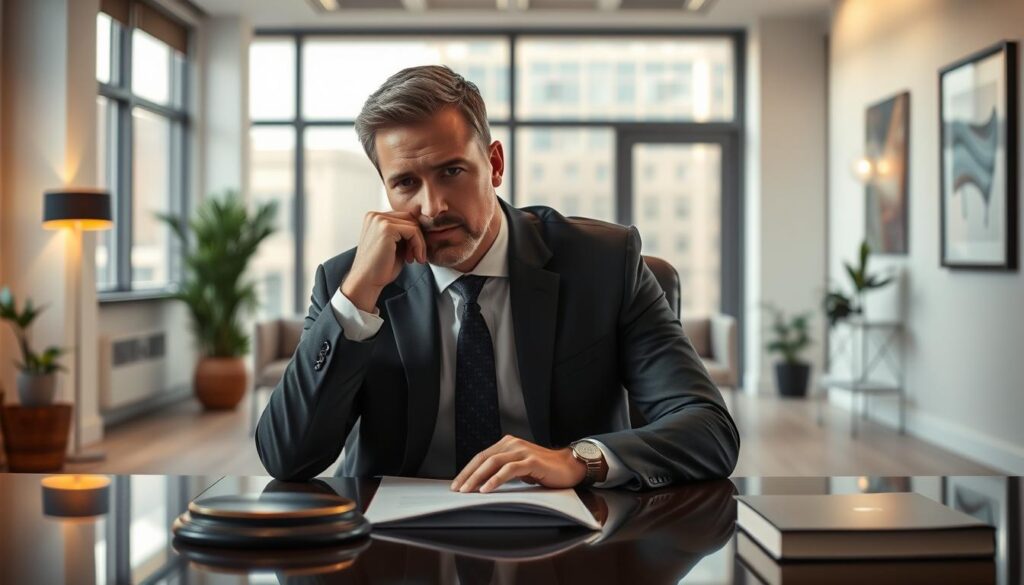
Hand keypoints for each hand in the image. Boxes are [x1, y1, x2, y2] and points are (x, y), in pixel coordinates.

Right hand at [342, 211, 426, 311]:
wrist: (366, 281)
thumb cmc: (379, 267)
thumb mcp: (394, 245)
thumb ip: (403, 234)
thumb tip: (422, 227)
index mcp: (374, 218)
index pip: (403, 218)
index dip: (412, 235)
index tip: (412, 253)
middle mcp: (375, 215)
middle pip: (410, 218)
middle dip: (416, 238)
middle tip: (414, 256)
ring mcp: (379, 220)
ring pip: (413, 225)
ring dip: (418, 243)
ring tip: (413, 259)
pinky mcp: (386, 228)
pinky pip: (413, 231)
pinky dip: (418, 245)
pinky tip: (413, 259)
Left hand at [450, 435, 586, 492]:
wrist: (570, 466)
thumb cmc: (544, 469)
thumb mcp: (520, 468)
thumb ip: (504, 469)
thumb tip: (482, 483)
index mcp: (507, 444)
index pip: (481, 457)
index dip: (467, 470)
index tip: (456, 484)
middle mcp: (512, 444)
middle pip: (483, 459)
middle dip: (468, 475)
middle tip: (457, 490)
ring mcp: (522, 451)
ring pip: (493, 463)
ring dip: (477, 478)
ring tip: (468, 491)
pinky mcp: (531, 461)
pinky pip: (509, 470)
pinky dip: (495, 480)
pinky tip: (487, 489)